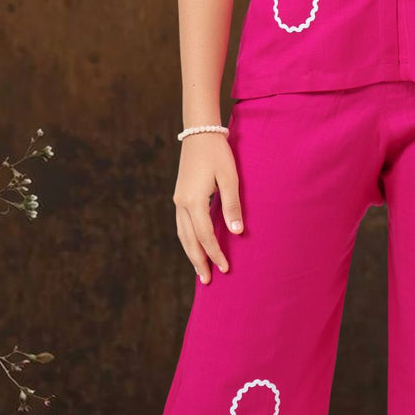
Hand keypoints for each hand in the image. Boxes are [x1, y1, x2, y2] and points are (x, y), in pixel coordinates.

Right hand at [173, 133, 243, 283]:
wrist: (200, 133)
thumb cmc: (218, 154)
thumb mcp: (230, 178)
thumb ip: (232, 206)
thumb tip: (236, 233)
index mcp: (194, 201)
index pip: (205, 236)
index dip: (215, 253)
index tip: (225, 268)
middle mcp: (182, 204)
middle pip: (189, 240)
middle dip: (199, 261)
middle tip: (208, 280)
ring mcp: (178, 200)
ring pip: (182, 234)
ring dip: (191, 253)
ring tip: (200, 270)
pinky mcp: (180, 196)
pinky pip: (182, 225)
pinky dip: (188, 239)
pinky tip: (195, 246)